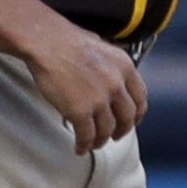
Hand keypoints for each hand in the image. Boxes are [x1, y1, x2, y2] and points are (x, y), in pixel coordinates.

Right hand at [23, 26, 148, 152]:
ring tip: (94, 143)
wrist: (46, 42)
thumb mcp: (101, 47)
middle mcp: (117, 85)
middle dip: (122, 130)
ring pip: (107, 129)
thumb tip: (111, 75)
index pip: (140, 97)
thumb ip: (111, 65)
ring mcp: (100, 100)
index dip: (137, 113)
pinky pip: (86, 135)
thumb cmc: (67, 40)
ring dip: (101, 140)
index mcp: (125, 68)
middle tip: (116, 135)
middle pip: (127, 117)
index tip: (132, 119)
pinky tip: (80, 147)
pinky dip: (84, 144)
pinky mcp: (80, 111)